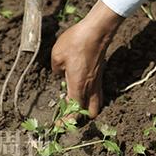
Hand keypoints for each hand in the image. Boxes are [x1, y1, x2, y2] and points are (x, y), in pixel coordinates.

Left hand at [51, 0, 123, 117]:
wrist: (97, 30)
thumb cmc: (77, 41)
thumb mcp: (57, 55)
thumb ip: (56, 69)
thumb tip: (59, 74)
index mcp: (78, 86)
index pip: (74, 112)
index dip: (66, 122)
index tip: (58, 125)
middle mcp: (90, 87)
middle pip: (91, 113)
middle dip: (81, 117)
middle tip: (68, 113)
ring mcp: (98, 81)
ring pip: (96, 103)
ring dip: (86, 107)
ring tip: (73, 102)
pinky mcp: (100, 74)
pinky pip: (97, 92)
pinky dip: (89, 95)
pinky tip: (79, 86)